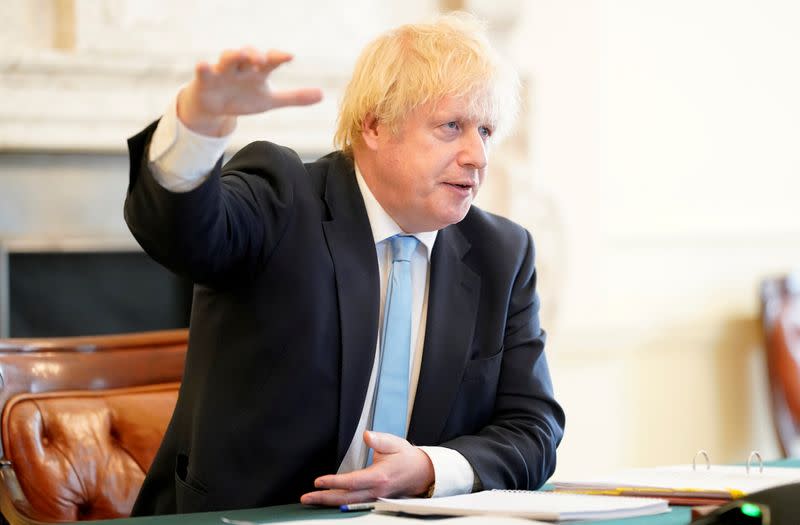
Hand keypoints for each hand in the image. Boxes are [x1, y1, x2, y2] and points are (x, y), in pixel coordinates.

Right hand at [178, 48, 322, 135]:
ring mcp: (223, 72)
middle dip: (254, 54)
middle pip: (248, 54)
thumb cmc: (243, 98)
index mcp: (258, 72)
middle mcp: (242, 67)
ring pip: (227, 58)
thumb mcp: (270, 101)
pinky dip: (204, 68)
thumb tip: (322, 95)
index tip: (290, 57)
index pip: (270, 61)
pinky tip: (205, 65)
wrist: (215, 107)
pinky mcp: (206, 80)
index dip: (279, 57)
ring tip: (239, 55)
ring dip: (233, 55)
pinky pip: (204, 72)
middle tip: (261, 59)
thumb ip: (294, 97)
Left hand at [300, 431, 434, 505]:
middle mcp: (376, 491)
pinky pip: (355, 504)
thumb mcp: (394, 443)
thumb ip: (379, 440)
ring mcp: (376, 498)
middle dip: (324, 498)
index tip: (318, 482)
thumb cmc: (407, 458)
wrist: (423, 473)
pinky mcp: (375, 500)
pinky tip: (329, 502)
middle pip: (346, 498)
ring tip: (312, 501)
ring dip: (329, 503)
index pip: (352, 481)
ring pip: (349, 504)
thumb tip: (367, 435)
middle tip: (307, 497)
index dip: (334, 482)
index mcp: (379, 477)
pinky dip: (340, 504)